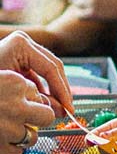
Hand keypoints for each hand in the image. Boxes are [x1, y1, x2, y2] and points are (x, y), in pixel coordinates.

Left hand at [0, 32, 73, 153]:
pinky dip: (43, 88)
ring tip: (58, 109)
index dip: (62, 90)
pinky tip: (45, 103)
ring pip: (48, 70)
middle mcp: (25, 42)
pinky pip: (38, 73)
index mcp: (21, 44)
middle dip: (61, 90)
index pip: (51, 68)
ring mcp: (23, 48)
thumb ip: (37, 99)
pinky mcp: (20, 57)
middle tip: (68, 109)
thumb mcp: (11, 91)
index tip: (68, 107)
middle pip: (53, 67)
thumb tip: (60, 110)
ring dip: (54, 90)